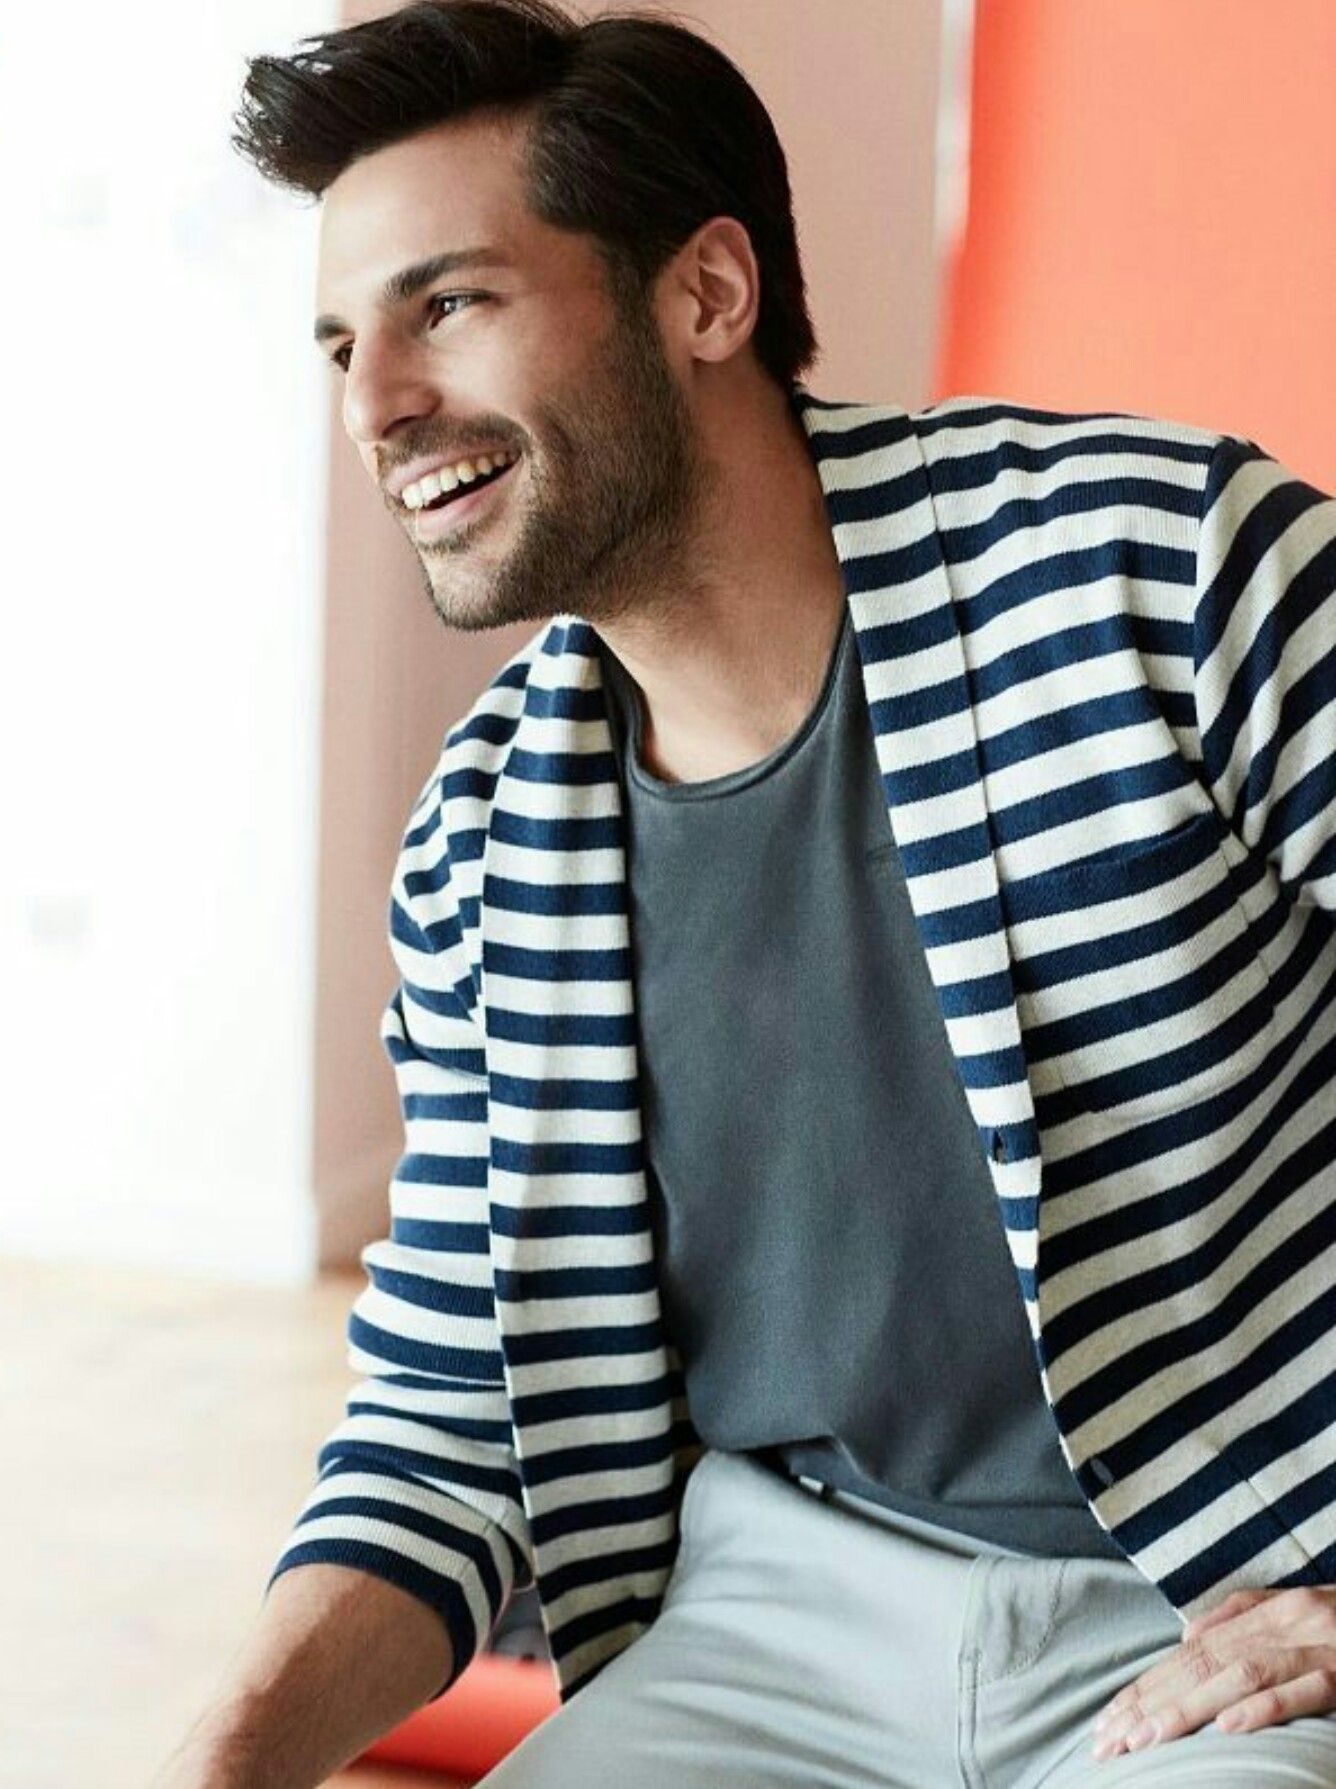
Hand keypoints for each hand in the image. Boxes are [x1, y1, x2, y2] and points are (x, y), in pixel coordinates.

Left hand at [1091, 1586, 1335, 1760]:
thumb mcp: (1299, 1611)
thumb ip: (1241, 1618)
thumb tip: (1187, 1636)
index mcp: (1268, 1614)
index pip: (1190, 1653)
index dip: (1145, 1685)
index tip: (1108, 1721)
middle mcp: (1285, 1624)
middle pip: (1203, 1663)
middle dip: (1150, 1703)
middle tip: (1111, 1743)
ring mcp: (1318, 1646)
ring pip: (1240, 1674)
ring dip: (1189, 1708)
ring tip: (1149, 1740)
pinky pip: (1303, 1690)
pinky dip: (1263, 1707)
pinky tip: (1228, 1727)